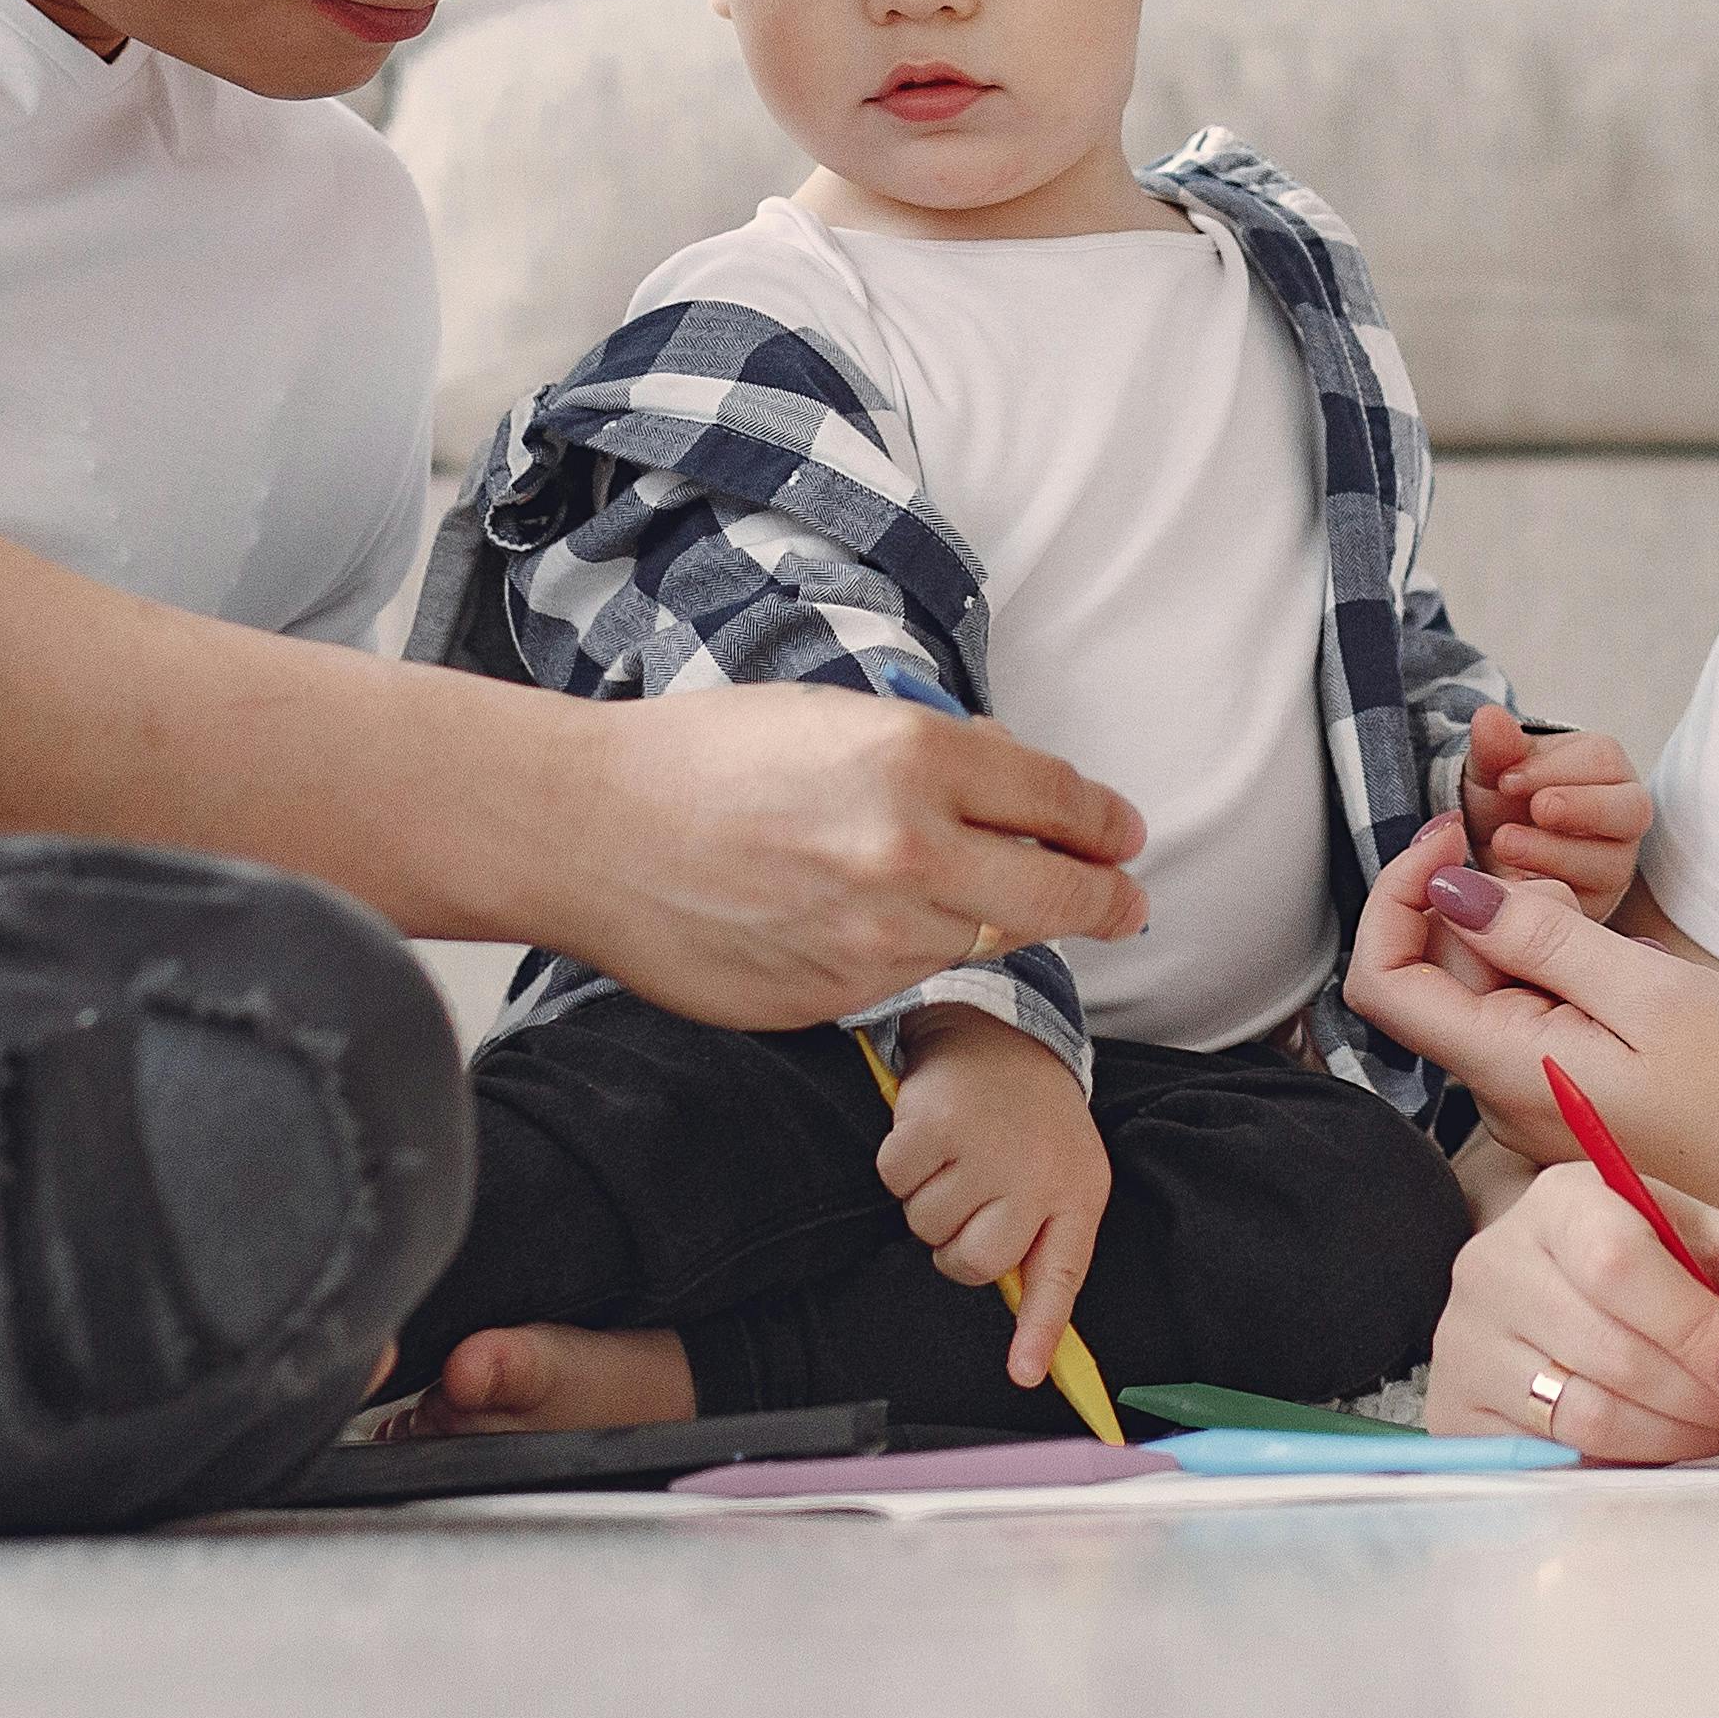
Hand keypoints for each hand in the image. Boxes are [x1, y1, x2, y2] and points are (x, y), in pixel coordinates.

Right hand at [562, 689, 1148, 1037]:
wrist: (591, 832)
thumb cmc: (702, 757)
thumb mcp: (834, 718)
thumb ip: (934, 756)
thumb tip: (1011, 778)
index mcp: (918, 759)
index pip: (1060, 800)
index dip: (1105, 822)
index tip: (1124, 836)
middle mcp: (913, 852)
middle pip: (1059, 896)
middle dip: (1106, 900)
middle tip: (1127, 903)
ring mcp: (877, 938)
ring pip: (979, 943)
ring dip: (981, 924)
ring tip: (933, 893)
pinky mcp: (838, 999)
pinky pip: (905, 980)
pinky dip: (902, 954)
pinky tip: (848, 921)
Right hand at [879, 1006, 1115, 1394]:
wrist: (1001, 1033)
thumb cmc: (1030, 1120)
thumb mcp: (1060, 1177)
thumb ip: (1041, 1248)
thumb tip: (1026, 1348)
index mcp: (1076, 1195)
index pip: (1059, 1278)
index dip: (1039, 1333)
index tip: (1023, 1376)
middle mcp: (1036, 1177)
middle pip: (970, 1263)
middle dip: (955, 1242)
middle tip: (968, 1196)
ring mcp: (987, 1150)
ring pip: (925, 1224)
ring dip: (926, 1195)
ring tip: (955, 1153)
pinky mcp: (935, 1123)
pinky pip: (894, 1179)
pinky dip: (899, 1160)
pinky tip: (928, 1131)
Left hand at [1342, 837, 1718, 1190]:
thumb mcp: (1651, 992)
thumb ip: (1543, 938)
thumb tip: (1451, 890)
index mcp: (1508, 1068)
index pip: (1385, 980)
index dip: (1397, 898)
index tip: (1454, 842)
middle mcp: (1502, 1095)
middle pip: (1440, 976)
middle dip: (1481, 906)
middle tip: (1567, 883)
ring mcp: (1534, 1102)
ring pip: (1490, 992)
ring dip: (1531, 939)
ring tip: (1615, 939)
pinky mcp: (1568, 1100)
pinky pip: (1534, 1019)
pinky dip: (1563, 975)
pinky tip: (1629, 974)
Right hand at [1424, 1161, 1718, 1465]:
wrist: (1569, 1296)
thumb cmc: (1660, 1272)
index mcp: (1565, 1201)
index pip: (1619, 1266)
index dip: (1698, 1332)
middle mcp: (1497, 1262)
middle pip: (1611, 1353)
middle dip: (1702, 1399)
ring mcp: (1465, 1340)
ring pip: (1586, 1416)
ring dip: (1675, 1438)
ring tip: (1718, 1429)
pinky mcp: (1455, 1409)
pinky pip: (1556, 1460)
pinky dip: (1628, 1465)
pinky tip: (1661, 1444)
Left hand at [1457, 705, 1647, 921]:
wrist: (1487, 850)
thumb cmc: (1503, 800)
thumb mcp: (1491, 770)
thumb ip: (1495, 746)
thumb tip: (1489, 717)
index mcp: (1604, 769)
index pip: (1603, 760)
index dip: (1555, 768)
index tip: (1507, 779)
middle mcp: (1622, 816)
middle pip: (1632, 811)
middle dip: (1581, 809)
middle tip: (1535, 809)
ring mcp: (1614, 864)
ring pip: (1613, 864)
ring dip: (1556, 854)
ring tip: (1504, 845)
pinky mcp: (1597, 906)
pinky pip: (1589, 906)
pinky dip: (1552, 896)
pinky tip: (1514, 884)